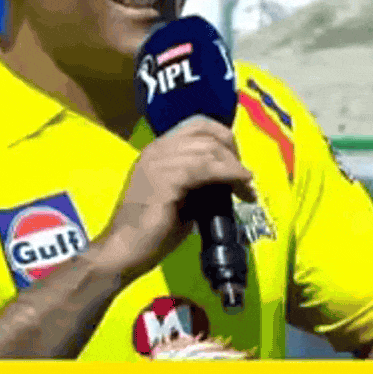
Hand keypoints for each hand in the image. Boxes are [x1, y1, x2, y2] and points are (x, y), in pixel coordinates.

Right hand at [95, 116, 255, 283]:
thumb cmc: (152, 230)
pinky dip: (229, 175)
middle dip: (233, 152)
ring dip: (234, 167)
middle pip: (206, 134)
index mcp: (158, 150)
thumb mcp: (181, 196)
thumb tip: (228, 180)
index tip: (237, 160)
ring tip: (247, 187)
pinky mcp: (164, 179)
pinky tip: (240, 187)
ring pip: (208, 149)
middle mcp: (157, 149)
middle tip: (246, 177)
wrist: (125, 249)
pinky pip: (204, 168)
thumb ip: (199, 181)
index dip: (223, 136)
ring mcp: (159, 162)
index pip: (196, 124)